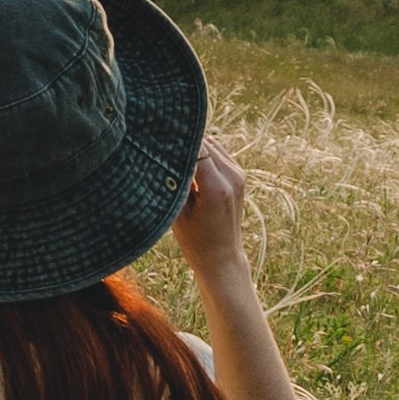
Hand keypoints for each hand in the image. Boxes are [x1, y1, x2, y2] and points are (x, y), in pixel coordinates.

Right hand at [171, 135, 252, 279]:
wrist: (222, 259)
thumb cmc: (195, 241)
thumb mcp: (179, 212)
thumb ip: (177, 181)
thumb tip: (166, 154)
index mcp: (217, 188)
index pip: (196, 149)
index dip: (177, 142)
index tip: (159, 140)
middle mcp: (232, 177)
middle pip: (204, 143)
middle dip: (184, 146)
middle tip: (163, 151)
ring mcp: (239, 176)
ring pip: (212, 145)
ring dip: (195, 151)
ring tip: (177, 164)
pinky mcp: (239, 176)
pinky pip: (218, 153)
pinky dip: (204, 156)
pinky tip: (190, 169)